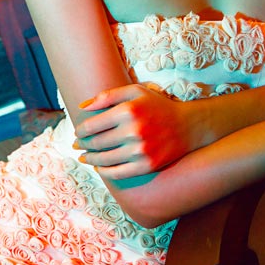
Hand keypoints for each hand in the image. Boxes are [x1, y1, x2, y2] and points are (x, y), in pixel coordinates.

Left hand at [74, 84, 191, 178]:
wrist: (187, 126)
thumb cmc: (157, 105)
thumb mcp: (135, 92)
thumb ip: (108, 96)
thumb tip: (82, 107)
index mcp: (128, 110)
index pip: (92, 125)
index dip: (80, 130)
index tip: (77, 132)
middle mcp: (134, 131)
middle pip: (96, 143)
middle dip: (83, 145)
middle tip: (77, 145)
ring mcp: (141, 151)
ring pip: (104, 159)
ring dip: (90, 159)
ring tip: (85, 157)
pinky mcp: (147, 166)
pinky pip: (118, 173)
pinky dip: (105, 172)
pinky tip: (99, 168)